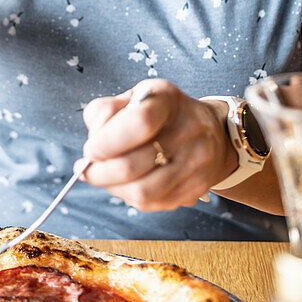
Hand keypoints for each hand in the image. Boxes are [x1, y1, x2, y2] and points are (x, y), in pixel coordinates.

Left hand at [79, 80, 236, 210]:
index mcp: (167, 99)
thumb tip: (94, 141)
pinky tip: (127, 184)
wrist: (213, 133)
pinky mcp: (195, 188)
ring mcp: (195, 162)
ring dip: (113, 187)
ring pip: (141, 191)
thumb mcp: (133, 97)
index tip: (90, 150)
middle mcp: (188, 130)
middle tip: (88, 168)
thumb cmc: (163, 115)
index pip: (140, 121)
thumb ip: (105, 111)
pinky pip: (152, 203)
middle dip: (99, 172)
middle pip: (133, 165)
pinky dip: (129, 196)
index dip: (107, 141)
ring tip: (107, 177)